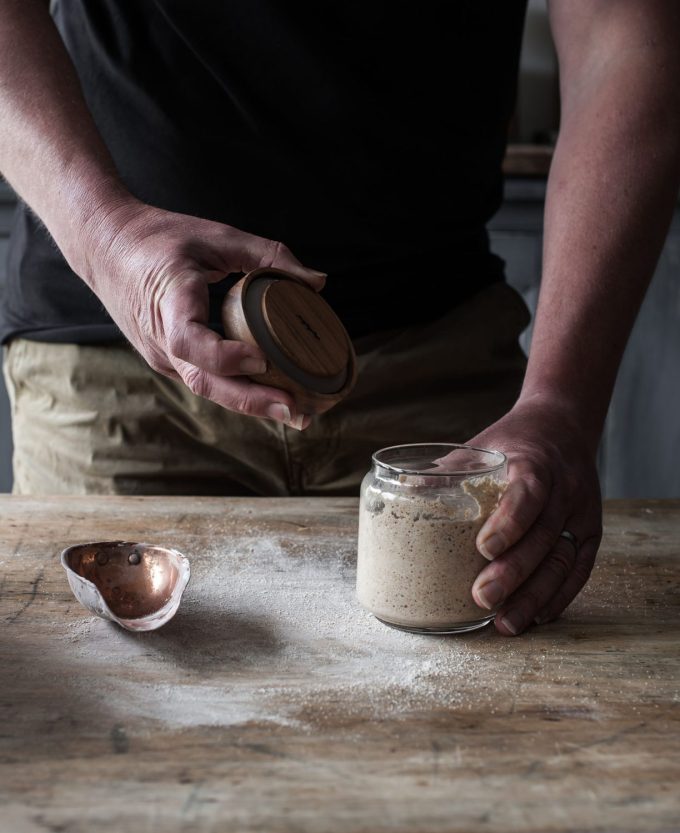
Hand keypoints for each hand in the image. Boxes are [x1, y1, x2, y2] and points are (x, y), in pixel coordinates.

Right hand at [74, 198, 325, 427]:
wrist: (104, 245)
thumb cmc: (160, 237)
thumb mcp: (217, 236)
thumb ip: (269, 255)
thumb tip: (318, 282)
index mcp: (168, 304)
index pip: (191, 343)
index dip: (227, 357)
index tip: (263, 358)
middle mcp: (160, 339)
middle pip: (206, 383)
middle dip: (254, 401)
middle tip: (298, 411)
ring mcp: (161, 355)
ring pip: (207, 389)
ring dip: (250, 404)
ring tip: (295, 413)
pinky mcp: (167, 359)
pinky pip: (204, 381)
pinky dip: (237, 391)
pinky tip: (271, 396)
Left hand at [465, 395, 602, 634]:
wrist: (562, 429)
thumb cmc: (511, 443)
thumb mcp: (479, 447)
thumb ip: (446, 472)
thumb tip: (402, 492)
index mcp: (534, 462)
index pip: (528, 493)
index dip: (509, 522)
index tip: (483, 549)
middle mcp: (564, 488)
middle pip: (543, 535)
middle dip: (513, 571)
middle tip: (482, 598)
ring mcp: (581, 512)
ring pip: (563, 559)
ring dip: (535, 596)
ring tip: (506, 624)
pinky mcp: (591, 531)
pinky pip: (579, 570)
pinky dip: (559, 597)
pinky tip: (536, 617)